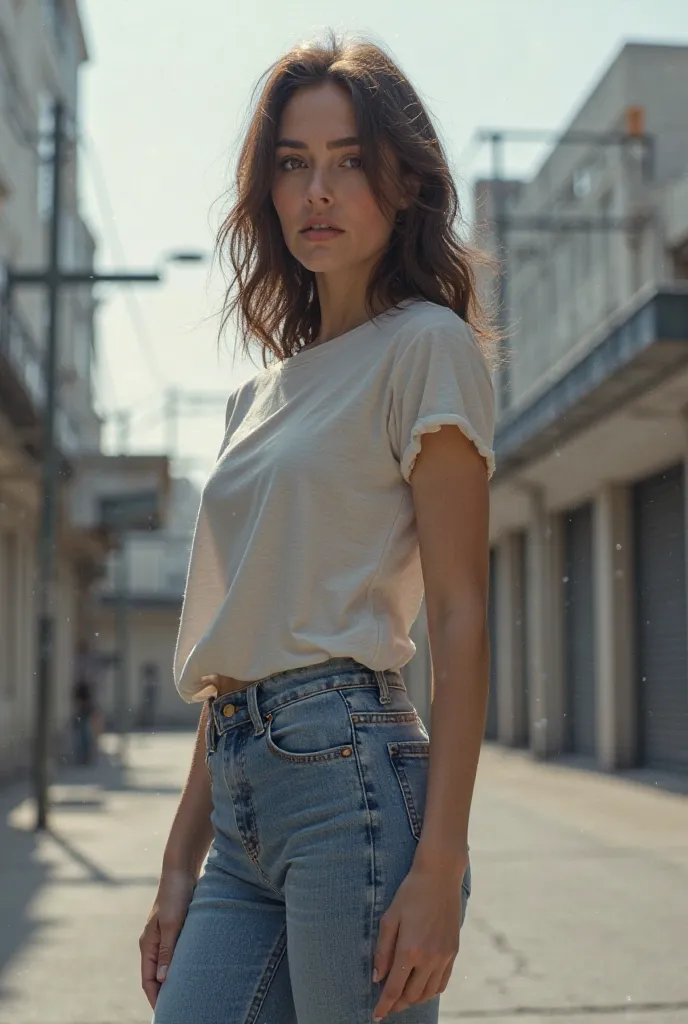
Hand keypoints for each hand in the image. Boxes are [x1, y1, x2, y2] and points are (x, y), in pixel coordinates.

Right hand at [139, 867, 196, 1009]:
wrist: (181, 868)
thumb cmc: (176, 895)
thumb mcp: (172, 924)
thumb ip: (167, 951)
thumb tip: (164, 980)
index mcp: (148, 944)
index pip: (148, 980)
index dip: (156, 998)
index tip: (167, 1012)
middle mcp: (153, 943)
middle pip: (156, 976)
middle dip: (164, 993)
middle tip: (179, 1008)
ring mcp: (164, 935)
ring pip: (166, 965)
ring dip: (173, 979)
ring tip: (187, 994)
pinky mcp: (175, 928)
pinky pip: (175, 953)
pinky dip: (180, 965)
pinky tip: (192, 969)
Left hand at [372, 859, 465, 1019]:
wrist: (440, 876)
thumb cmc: (411, 893)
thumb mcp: (390, 918)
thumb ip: (383, 950)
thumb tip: (377, 978)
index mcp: (410, 950)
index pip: (394, 989)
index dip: (384, 1005)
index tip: (376, 1016)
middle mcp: (429, 958)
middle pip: (411, 995)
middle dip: (397, 1005)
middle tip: (386, 1006)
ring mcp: (444, 956)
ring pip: (428, 993)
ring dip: (413, 1000)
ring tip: (401, 999)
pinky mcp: (453, 952)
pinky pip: (442, 983)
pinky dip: (430, 991)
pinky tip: (420, 988)